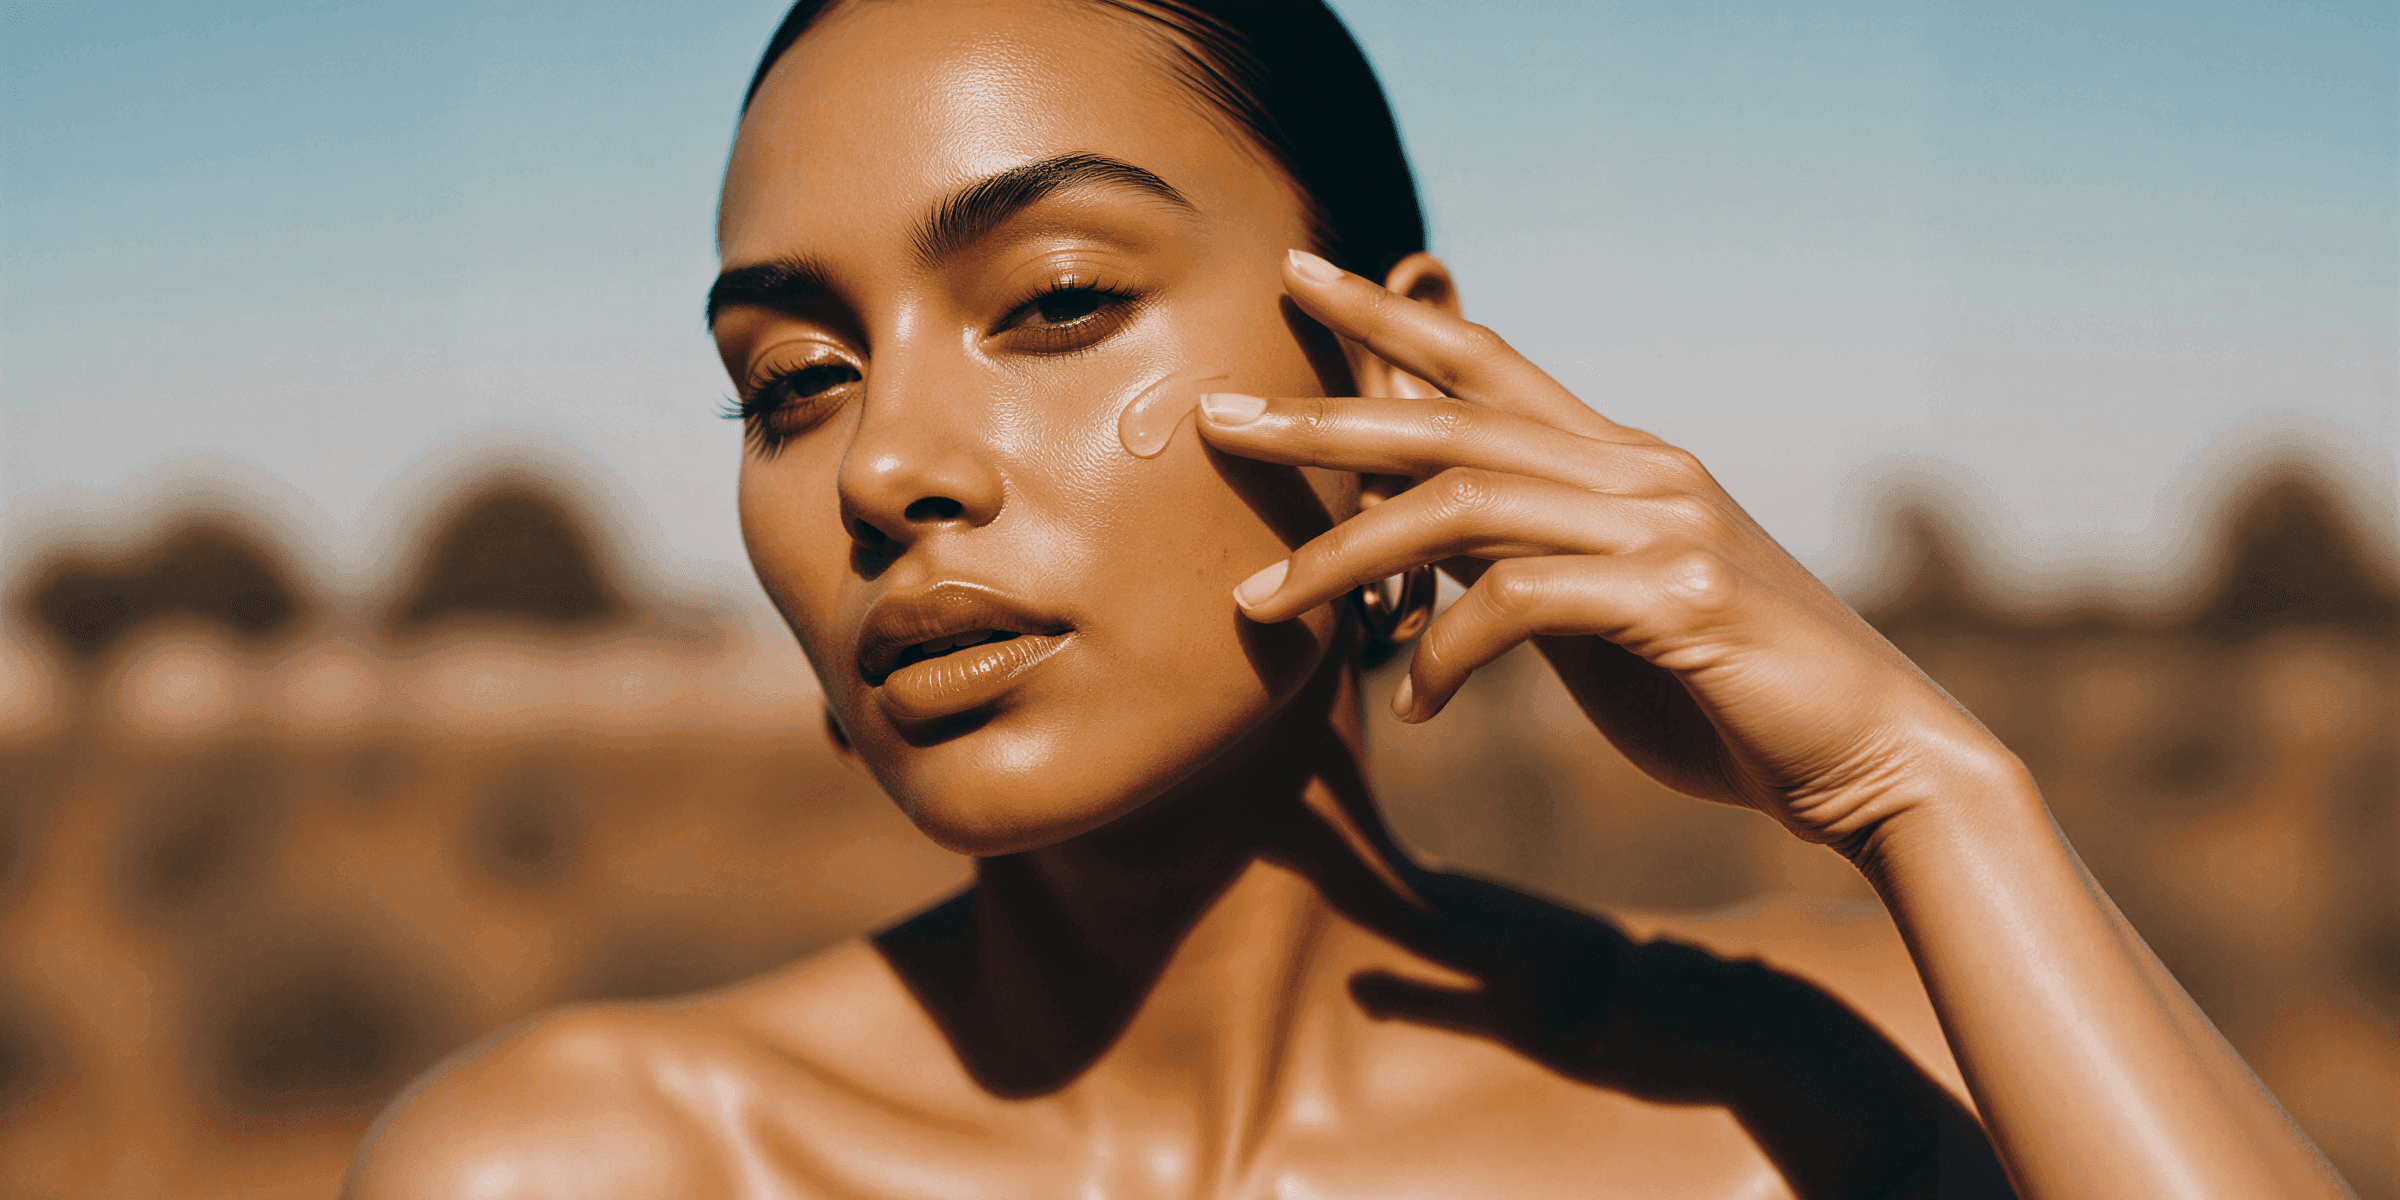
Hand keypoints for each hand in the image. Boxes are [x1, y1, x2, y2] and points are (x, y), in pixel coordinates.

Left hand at [1198, 250, 2014, 851]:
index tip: (1299, 278)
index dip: (1390, 319)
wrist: (1876, 758)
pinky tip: (1417, 707)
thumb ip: (1522, 567)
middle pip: (1449, 417)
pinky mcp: (1678, 601)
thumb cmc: (1728, 697)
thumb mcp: (1605, 621)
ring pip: (1463, 504)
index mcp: (1621, 463)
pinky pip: (1519, 600)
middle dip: (1320, 419)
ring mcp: (1664, 528)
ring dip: (1346, 556)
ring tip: (1262, 606)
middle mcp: (1640, 472)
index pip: (1487, 363)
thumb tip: (1419, 547)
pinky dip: (1446, 653)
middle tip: (1213, 422)